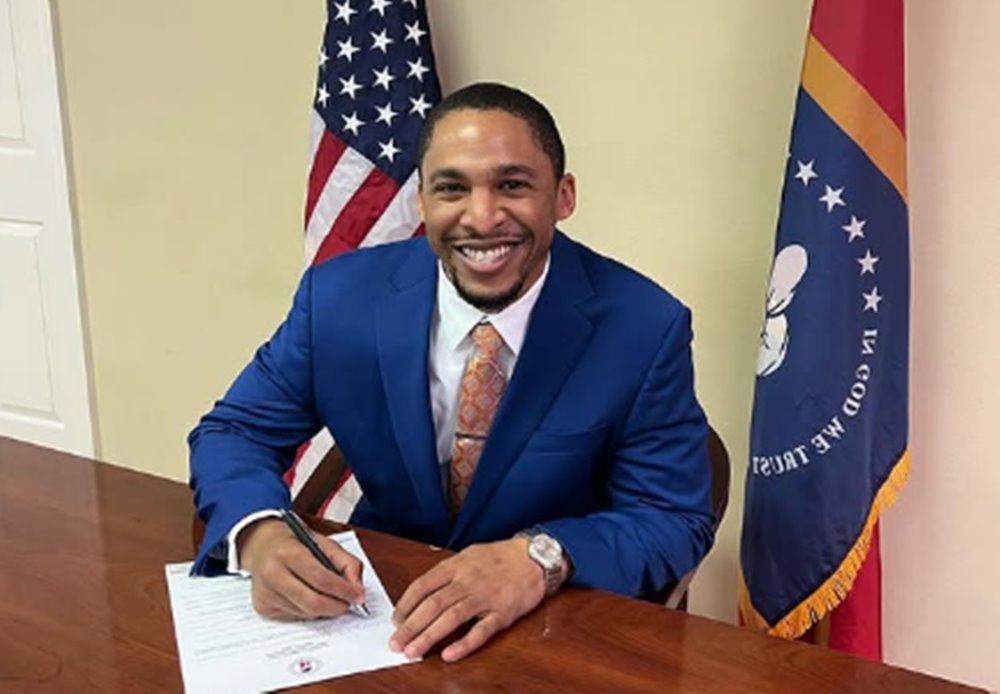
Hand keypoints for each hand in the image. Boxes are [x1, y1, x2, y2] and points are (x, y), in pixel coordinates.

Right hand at [238, 517, 365, 619]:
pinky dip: (309, 612)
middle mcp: (272, 573)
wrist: (262, 546)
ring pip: (305, 613)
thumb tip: (358, 590)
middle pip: (312, 602)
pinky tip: (309, 597)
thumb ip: (347, 563)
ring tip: (328, 596)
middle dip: (336, 606)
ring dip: (324, 609)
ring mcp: (265, 593)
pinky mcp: (263, 607)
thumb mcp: (324, 543)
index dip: (343, 590)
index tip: (358, 596)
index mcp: (288, 552)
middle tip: (348, 603)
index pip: (320, 578)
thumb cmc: (295, 544)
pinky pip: (296, 618)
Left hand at [389, 537, 546, 661]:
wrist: (535, 557)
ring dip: (429, 636)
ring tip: (413, 652)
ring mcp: (485, 597)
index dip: (405, 605)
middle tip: (396, 644)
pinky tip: (449, 655)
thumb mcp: (468, 555)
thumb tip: (422, 591)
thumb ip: (447, 572)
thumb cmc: (500, 557)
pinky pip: (481, 631)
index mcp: (456, 565)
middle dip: (410, 626)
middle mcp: (467, 581)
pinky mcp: (503, 613)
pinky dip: (464, 644)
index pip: (422, 586)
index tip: (395, 622)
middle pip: (432, 605)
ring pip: (452, 618)